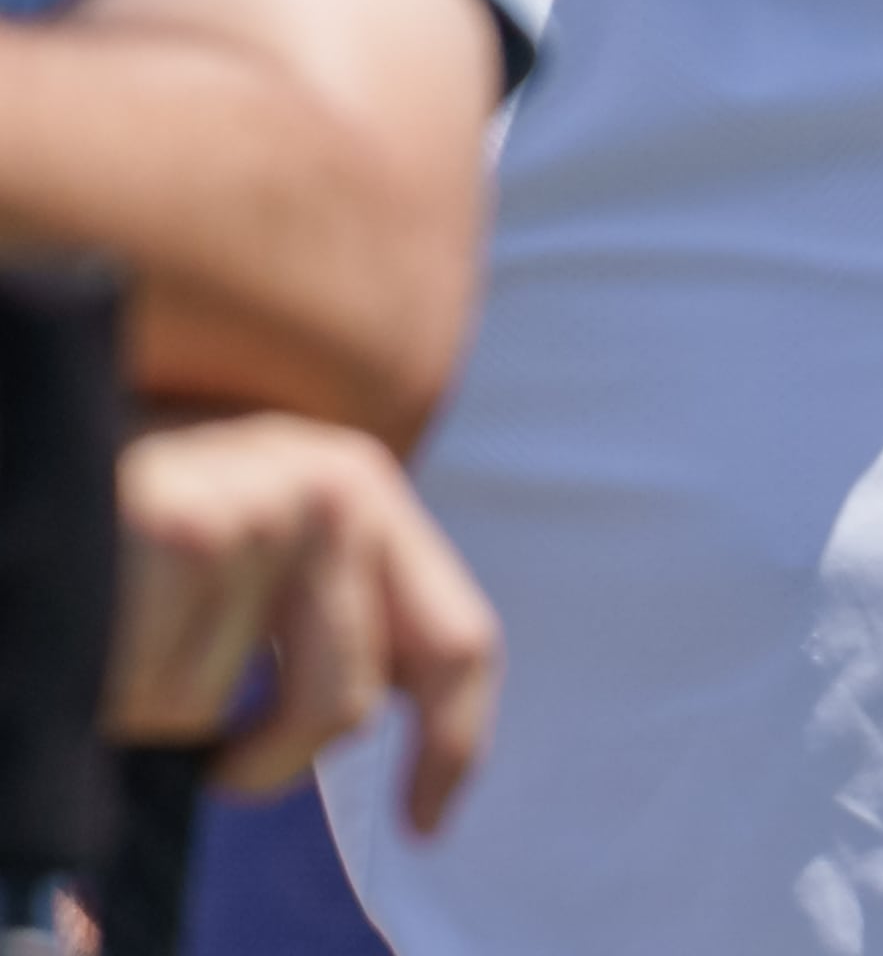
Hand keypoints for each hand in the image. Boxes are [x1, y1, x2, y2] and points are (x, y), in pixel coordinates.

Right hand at [104, 412, 500, 832]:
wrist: (42, 442)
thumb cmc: (139, 508)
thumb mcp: (258, 534)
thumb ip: (326, 602)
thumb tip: (379, 704)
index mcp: (366, 490)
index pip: (457, 642)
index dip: (451, 746)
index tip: (423, 824)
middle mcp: (335, 486)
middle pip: (344, 705)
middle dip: (270, 763)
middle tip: (220, 764)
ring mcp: (261, 504)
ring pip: (218, 707)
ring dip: (158, 713)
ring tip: (123, 640)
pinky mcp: (178, 532)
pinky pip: (158, 694)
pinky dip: (112, 699)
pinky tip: (93, 633)